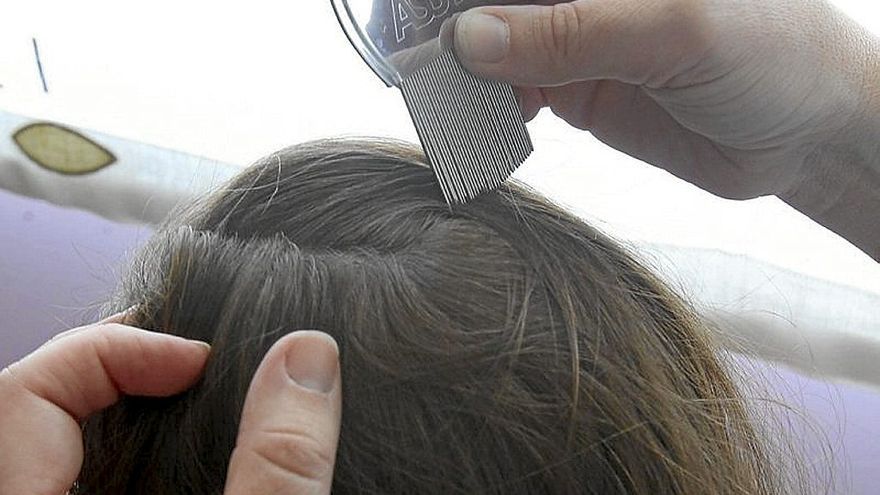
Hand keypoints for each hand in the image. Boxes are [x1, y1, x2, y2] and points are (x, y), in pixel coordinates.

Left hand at [0, 312, 341, 494]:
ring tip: (199, 387)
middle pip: (37, 403)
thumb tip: (309, 354)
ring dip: (131, 402)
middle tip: (199, 354)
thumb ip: (276, 469)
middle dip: (124, 360)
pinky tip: (194, 445)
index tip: (200, 358)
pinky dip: (133, 444)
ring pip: (60, 440)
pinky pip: (79, 476)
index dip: (115, 350)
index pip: (25, 394)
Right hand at [453, 0, 879, 257]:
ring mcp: (577, 40)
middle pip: (494, 5)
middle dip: (452, 35)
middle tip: (421, 76)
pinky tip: (491, 127)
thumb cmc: (771, 55)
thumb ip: (570, 33)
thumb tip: (469, 37)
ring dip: (466, 79)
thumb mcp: (671, 31)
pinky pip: (515, 95)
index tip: (415, 26)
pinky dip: (492, 111)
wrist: (810, 133)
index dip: (457, 0)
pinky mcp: (578, 91)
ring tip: (454, 109)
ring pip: (496, 50)